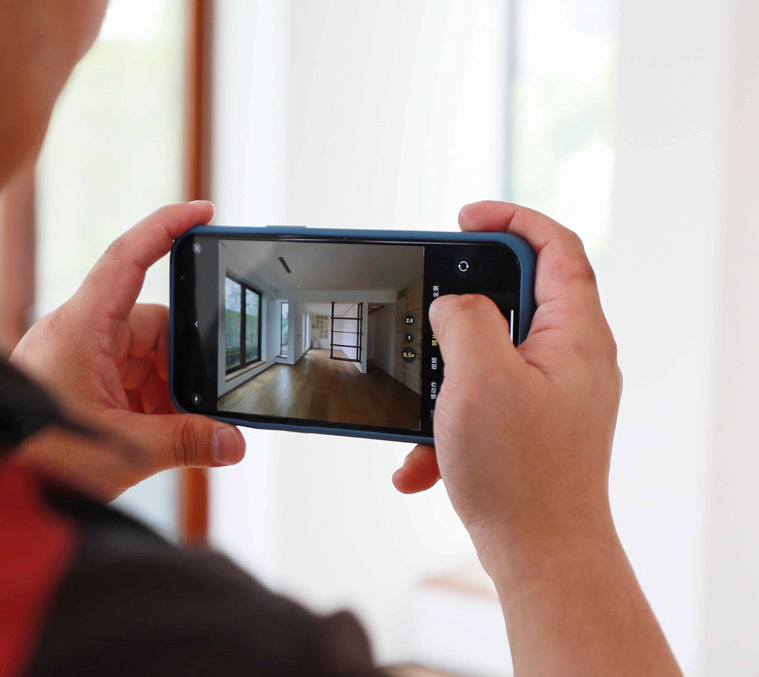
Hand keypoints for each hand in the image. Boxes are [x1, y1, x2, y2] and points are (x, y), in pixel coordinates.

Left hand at [10, 201, 244, 498]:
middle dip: (183, 365)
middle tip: (203, 402)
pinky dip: (152, 405)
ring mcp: (82, 358)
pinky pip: (131, 380)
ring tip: (176, 430)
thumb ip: (183, 443)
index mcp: (82, 328)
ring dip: (167, 392)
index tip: (203, 212)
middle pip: (153, 326)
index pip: (128, 258)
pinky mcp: (82, 382)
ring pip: (146, 358)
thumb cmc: (34, 456)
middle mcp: (81, 334)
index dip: (166, 227)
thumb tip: (232, 442)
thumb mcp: (121, 451)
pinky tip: (159, 433)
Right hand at [392, 203, 679, 674]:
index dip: (511, 218)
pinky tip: (420, 462)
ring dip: (442, 379)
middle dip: (460, 305)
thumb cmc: (521, 473)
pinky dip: (446, 423)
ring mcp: (551, 394)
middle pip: (517, 297)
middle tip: (427, 307)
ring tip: (417, 409)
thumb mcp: (480, 376)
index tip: (464, 217)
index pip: (556, 247)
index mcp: (574, 334)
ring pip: (488, 355)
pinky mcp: (530, 427)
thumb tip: (454, 305)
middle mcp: (571, 358)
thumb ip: (465, 318)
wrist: (541, 556)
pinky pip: (481, 402)